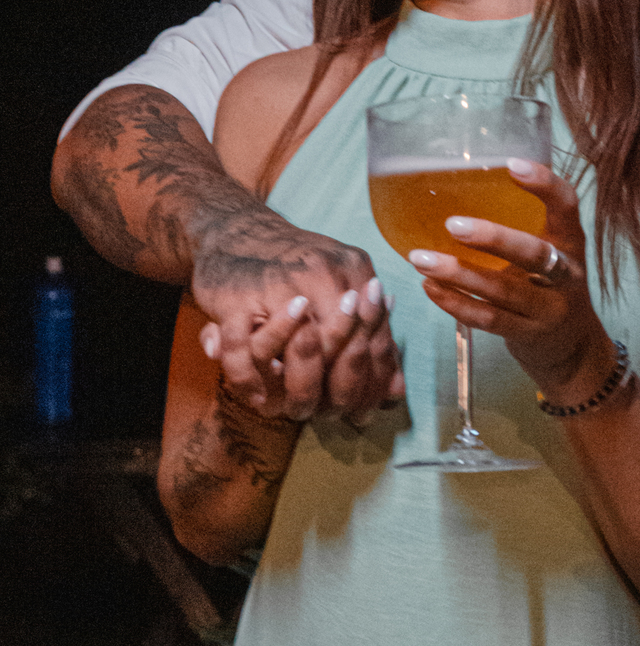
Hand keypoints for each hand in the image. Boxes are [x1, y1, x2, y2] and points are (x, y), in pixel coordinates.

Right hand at [191, 209, 403, 421]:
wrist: (235, 231)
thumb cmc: (295, 268)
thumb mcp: (341, 287)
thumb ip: (371, 335)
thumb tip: (398, 390)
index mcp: (354, 267)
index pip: (374, 334)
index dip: (372, 378)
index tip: (367, 407)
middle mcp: (321, 272)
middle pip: (343, 347)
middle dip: (340, 389)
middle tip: (334, 414)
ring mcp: (278, 283)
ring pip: (301, 351)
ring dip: (300, 388)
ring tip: (299, 410)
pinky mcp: (235, 299)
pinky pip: (245, 352)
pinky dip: (251, 381)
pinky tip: (260, 398)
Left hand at [407, 161, 614, 400]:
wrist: (574, 349)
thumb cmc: (550, 286)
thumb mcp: (552, 253)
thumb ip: (523, 226)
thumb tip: (459, 186)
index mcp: (572, 243)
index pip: (567, 206)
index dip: (544, 184)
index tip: (511, 165)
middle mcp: (567, 274)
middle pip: (534, 253)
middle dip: (493, 238)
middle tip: (452, 225)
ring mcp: (549, 309)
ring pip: (503, 291)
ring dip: (458, 274)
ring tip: (420, 259)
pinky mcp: (528, 335)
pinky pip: (489, 319)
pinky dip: (456, 302)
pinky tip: (430, 287)